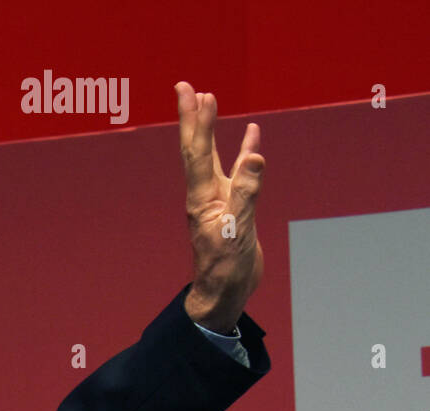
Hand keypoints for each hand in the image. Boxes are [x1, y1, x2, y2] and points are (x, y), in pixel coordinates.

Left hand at [175, 82, 263, 332]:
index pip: (198, 152)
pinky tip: (251, 137)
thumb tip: (253, 155)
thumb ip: (246, 193)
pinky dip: (243, 152)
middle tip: (186, 87)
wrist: (223, 295)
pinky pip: (238, 172)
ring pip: (214, 156)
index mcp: (203, 199)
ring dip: (211, 128)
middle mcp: (206, 194)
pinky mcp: (233, 208)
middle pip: (197, 148)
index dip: (198, 122)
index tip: (196, 94)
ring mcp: (219, 200)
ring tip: (209, 99)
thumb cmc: (225, 270)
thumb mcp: (237, 231)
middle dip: (192, 116)